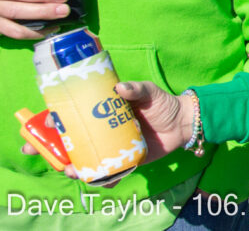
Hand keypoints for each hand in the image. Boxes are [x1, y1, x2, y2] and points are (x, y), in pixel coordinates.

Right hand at [22, 82, 192, 179]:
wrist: (184, 122)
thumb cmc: (163, 103)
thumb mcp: (149, 91)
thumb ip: (136, 89)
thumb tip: (120, 88)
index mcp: (102, 113)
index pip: (72, 117)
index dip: (55, 121)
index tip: (47, 123)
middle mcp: (103, 132)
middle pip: (71, 142)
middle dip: (52, 149)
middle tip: (42, 153)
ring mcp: (112, 148)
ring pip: (85, 160)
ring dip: (73, 167)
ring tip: (70, 170)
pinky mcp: (126, 161)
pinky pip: (109, 173)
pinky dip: (102, 179)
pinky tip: (98, 181)